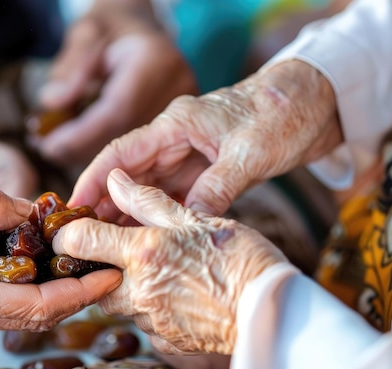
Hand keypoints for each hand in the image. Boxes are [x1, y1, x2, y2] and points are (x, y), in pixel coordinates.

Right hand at [0, 185, 121, 337]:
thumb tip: (38, 210)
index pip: (37, 305)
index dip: (79, 292)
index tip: (110, 273)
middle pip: (37, 314)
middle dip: (78, 292)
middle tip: (111, 265)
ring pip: (26, 311)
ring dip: (60, 289)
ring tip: (89, 262)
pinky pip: (9, 300)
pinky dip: (36, 283)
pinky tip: (52, 261)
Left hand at [29, 0, 197, 166]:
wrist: (143, 30)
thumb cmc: (113, 27)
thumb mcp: (85, 33)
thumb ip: (70, 66)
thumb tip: (52, 102)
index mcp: (157, 61)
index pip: (118, 110)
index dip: (81, 134)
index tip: (48, 145)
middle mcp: (178, 89)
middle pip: (126, 135)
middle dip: (82, 147)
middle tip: (46, 148)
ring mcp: (181, 110)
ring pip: (131, 148)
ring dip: (91, 153)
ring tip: (58, 146)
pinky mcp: (176, 125)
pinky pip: (138, 147)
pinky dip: (107, 151)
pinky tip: (81, 145)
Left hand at [53, 169, 288, 353]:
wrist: (273, 310)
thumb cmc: (240, 258)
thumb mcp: (196, 219)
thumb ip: (148, 201)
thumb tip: (116, 180)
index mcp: (143, 253)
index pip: (80, 241)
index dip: (71, 233)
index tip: (78, 229)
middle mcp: (139, 290)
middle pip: (95, 280)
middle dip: (105, 267)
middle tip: (133, 253)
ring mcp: (152, 321)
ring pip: (120, 304)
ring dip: (130, 288)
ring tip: (164, 273)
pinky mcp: (167, 342)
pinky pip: (145, 324)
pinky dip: (152, 310)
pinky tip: (178, 297)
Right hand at [69, 60, 341, 217]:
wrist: (318, 103)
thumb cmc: (284, 114)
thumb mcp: (250, 153)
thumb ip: (216, 188)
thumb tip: (187, 225)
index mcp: (176, 123)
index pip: (121, 152)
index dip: (93, 178)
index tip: (74, 206)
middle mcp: (177, 138)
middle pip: (130, 173)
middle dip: (107, 203)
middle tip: (86, 236)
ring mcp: (192, 154)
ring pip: (151, 187)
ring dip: (131, 212)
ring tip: (110, 242)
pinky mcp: (208, 169)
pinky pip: (177, 195)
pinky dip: (162, 214)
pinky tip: (150, 234)